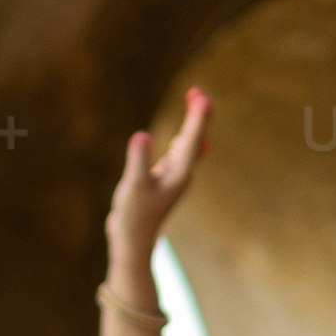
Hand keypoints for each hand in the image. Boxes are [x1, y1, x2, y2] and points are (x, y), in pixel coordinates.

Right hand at [106, 86, 207, 287]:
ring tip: (196, 104)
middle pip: (195, 139)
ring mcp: (173, 178)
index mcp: (178, 173)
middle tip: (198, 92)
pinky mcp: (163, 183)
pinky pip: (179, 156)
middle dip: (198, 116)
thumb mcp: (132, 186)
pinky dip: (183, 141)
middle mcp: (181, 174)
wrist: (133, 243)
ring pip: (189, 146)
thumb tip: (141, 135)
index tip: (203, 97)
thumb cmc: (133, 216)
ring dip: (192, 125)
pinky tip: (183, 139)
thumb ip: (138, 160)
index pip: (191, 140)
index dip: (197, 118)